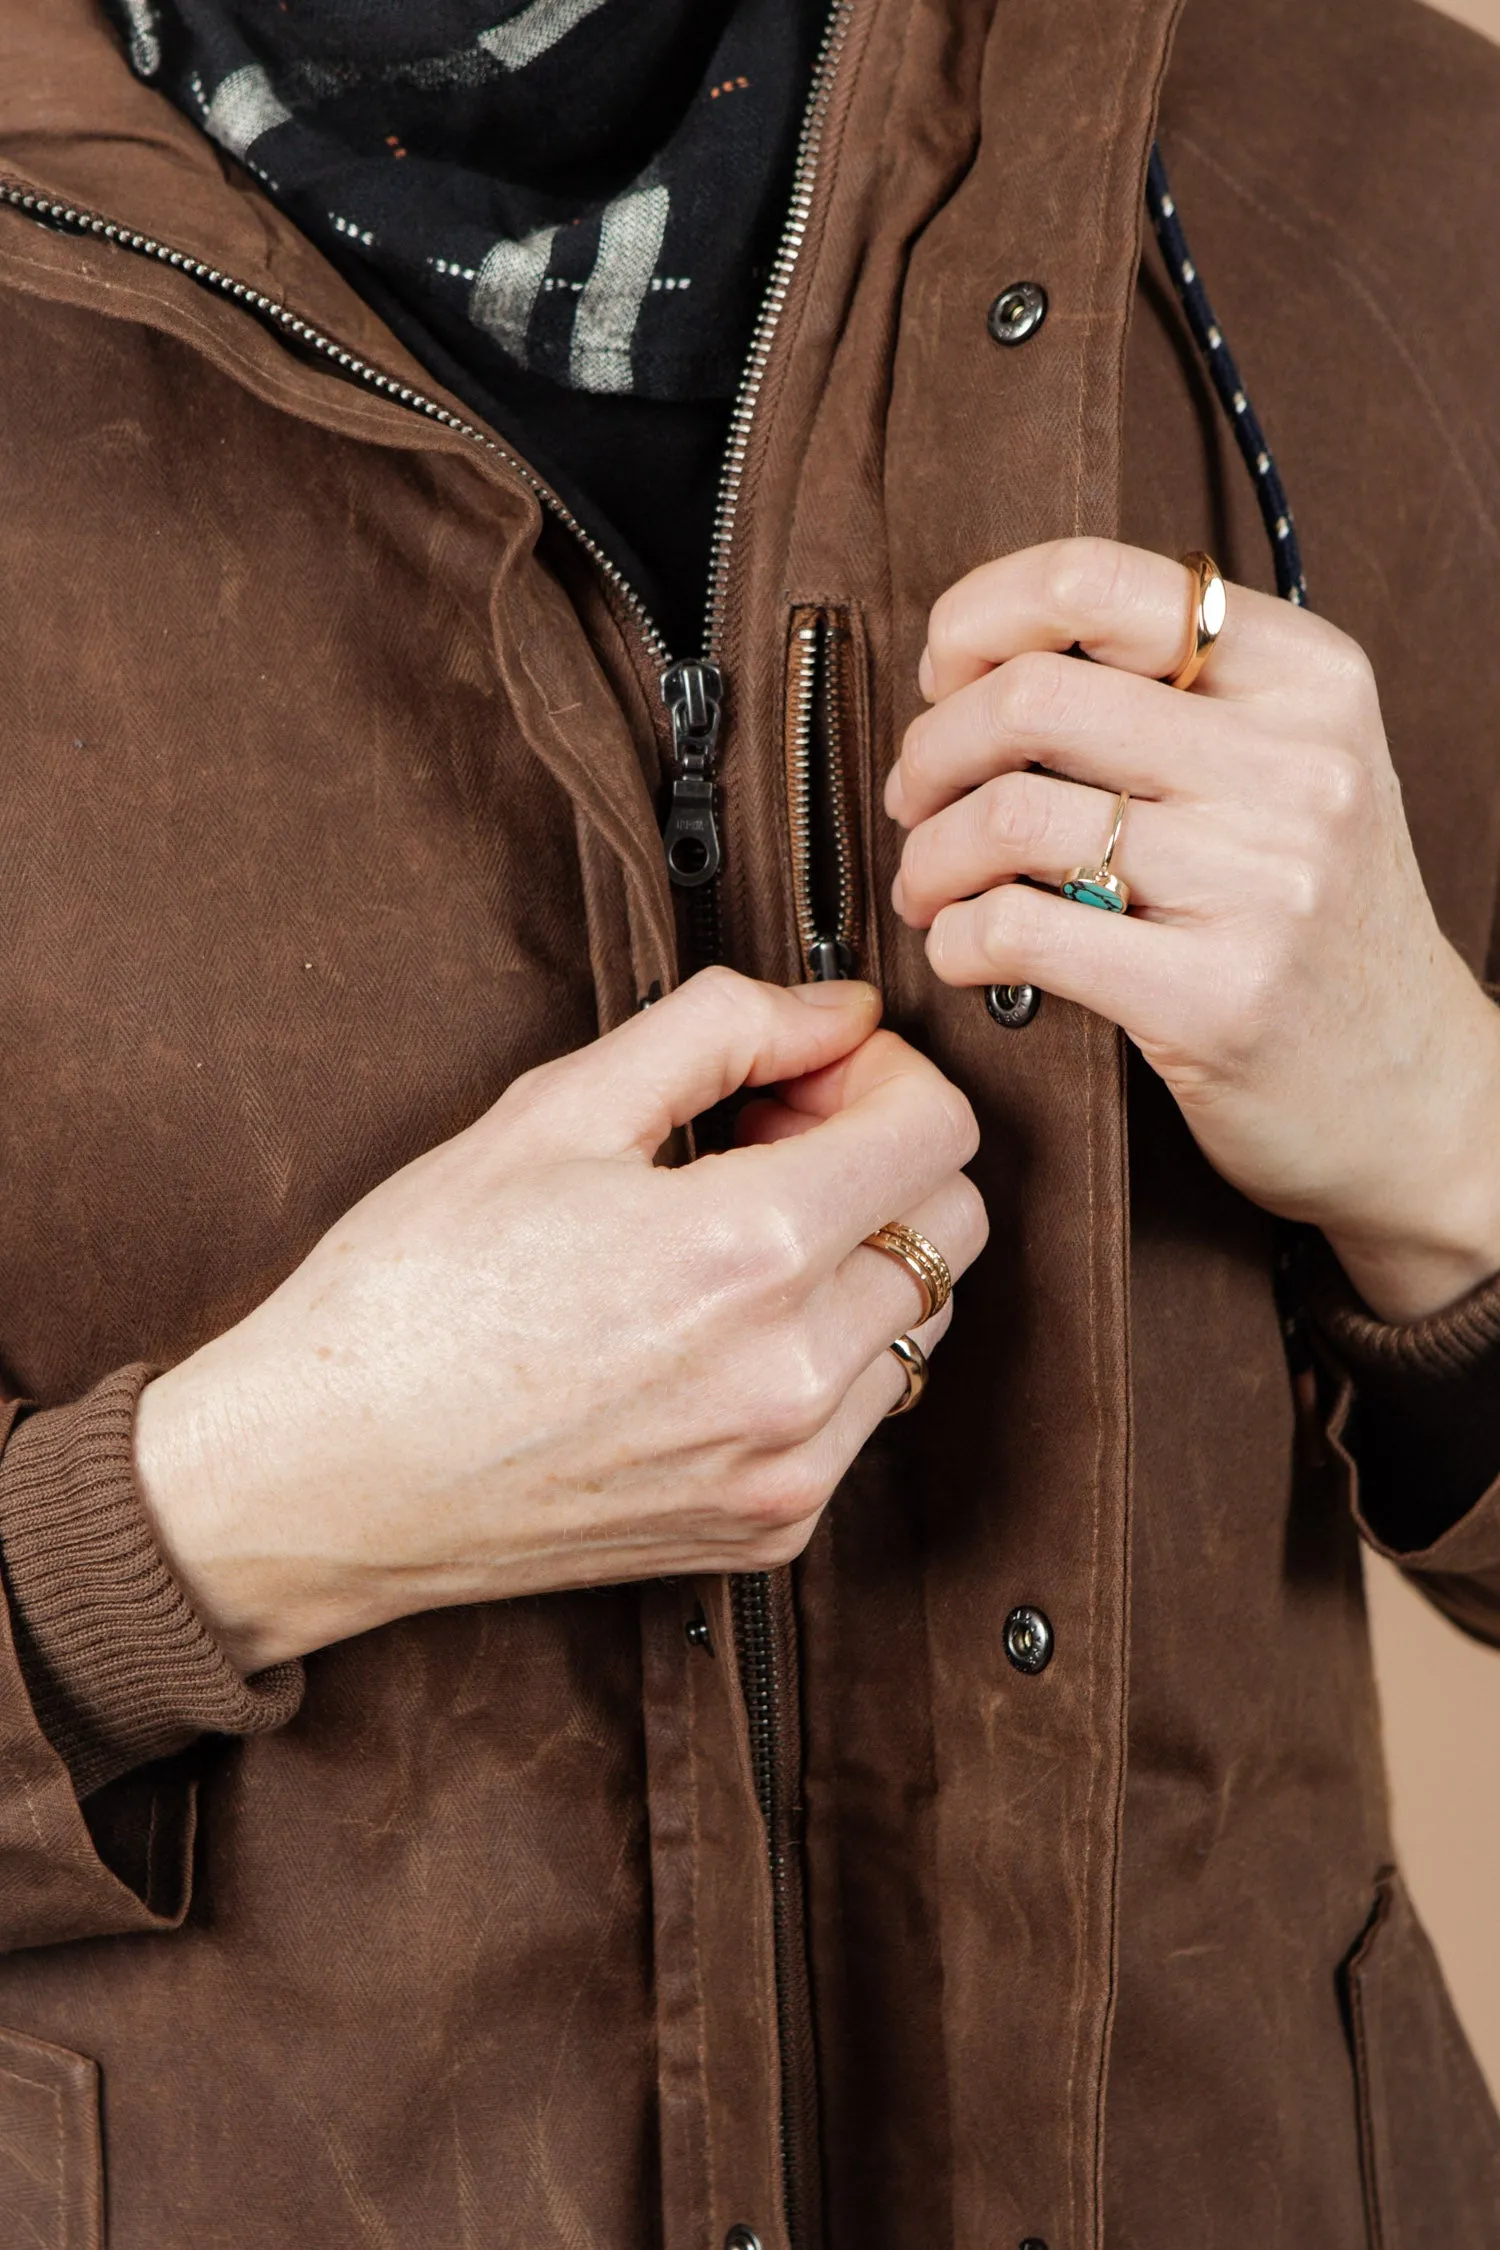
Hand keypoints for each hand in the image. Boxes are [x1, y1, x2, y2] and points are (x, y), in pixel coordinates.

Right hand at [135, 970, 984, 1672]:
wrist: (325, 1474)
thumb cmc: (410, 1295)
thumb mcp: (553, 1109)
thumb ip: (721, 1029)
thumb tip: (832, 1012)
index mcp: (747, 1251)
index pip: (940, 1128)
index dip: (883, 1072)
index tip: (812, 1071)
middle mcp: (791, 1373)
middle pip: (956, 1222)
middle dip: (886, 1153)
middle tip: (773, 1136)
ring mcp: (788, 1467)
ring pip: (925, 1320)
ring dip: (864, 1253)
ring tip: (739, 1231)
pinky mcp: (768, 1532)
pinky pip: (867, 1412)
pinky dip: (829, 1350)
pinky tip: (724, 1324)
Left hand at [886, 537, 1499, 1322]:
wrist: (1417, 1091)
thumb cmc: (1323, 925)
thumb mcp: (1294, 769)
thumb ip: (1172, 697)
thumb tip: (981, 661)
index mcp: (1310, 678)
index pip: (1097, 581)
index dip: (979, 618)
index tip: (944, 675)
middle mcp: (1299, 765)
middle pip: (1032, 696)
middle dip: (932, 749)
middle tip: (917, 797)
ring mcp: (1264, 883)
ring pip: (1009, 816)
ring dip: (929, 855)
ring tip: (930, 885)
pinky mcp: (1214, 997)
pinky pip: (1019, 931)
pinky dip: (956, 939)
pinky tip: (966, 949)